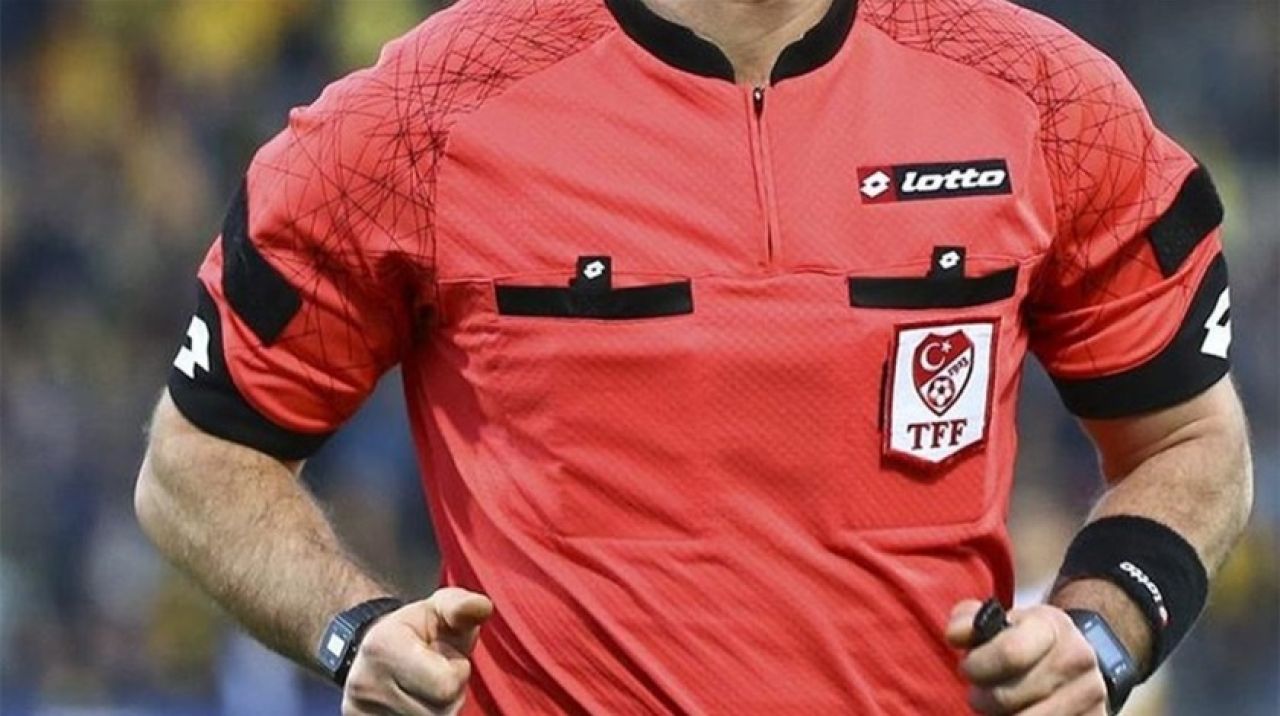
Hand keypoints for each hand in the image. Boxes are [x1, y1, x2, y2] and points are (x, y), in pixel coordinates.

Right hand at [343, 588, 493, 715]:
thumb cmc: (416, 630)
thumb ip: (462, 607)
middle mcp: (365, 684)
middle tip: (435, 678)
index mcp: (383, 647)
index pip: (445, 686)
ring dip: (437, 712)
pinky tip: (414, 704)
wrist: (372, 651)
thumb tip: (482, 606)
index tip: (446, 660)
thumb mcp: (440, 608)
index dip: (457, 673)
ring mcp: (359, 711)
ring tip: (425, 692)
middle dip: (449, 697)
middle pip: (439, 713)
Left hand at [947, 600, 1106, 714]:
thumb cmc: (1023, 641)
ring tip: (999, 708)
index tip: (968, 669)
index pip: (1009, 653)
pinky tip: (1019, 714)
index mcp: (1051, 626)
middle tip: (980, 694)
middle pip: (1007, 697)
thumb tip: (956, 635)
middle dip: (981, 699)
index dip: (977, 667)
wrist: (1075, 660)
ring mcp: (1091, 694)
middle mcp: (1078, 658)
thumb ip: (969, 622)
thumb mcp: (998, 621)